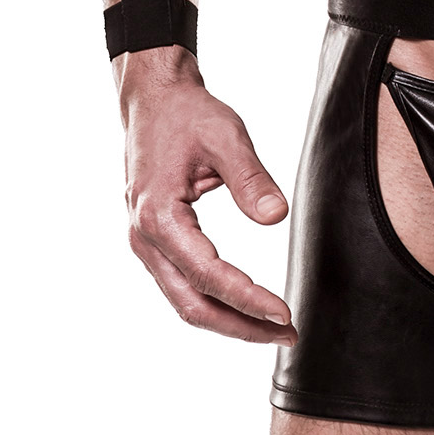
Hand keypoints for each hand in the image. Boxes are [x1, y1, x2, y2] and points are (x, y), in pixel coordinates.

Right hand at [121, 55, 296, 344]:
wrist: (154, 100)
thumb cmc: (187, 114)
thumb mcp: (226, 136)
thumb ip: (251, 179)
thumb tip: (277, 217)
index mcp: (159, 216)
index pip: (208, 275)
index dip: (248, 299)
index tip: (285, 313)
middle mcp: (145, 238)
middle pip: (192, 305)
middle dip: (241, 326)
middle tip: (288, 334)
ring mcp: (146, 244)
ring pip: (185, 301)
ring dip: (229, 320)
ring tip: (274, 328)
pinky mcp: (155, 242)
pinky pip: (182, 285)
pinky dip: (214, 302)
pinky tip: (245, 306)